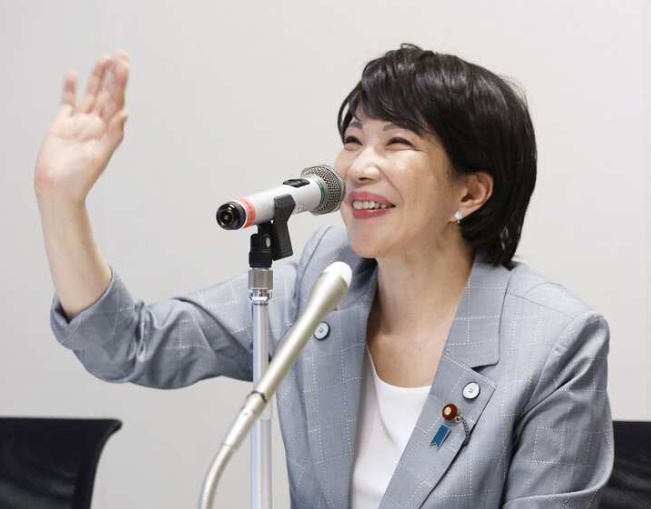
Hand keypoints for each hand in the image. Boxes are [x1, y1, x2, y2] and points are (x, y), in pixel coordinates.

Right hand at [35, 50, 129, 203]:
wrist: (57, 188)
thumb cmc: (80, 178)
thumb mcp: (100, 156)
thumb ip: (113, 134)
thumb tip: (124, 113)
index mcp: (107, 130)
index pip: (116, 101)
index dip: (120, 82)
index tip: (124, 64)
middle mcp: (96, 124)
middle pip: (107, 93)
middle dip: (114, 74)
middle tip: (121, 53)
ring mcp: (79, 123)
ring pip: (90, 94)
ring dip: (97, 77)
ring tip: (104, 58)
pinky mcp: (61, 125)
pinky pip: (67, 102)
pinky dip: (70, 89)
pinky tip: (73, 74)